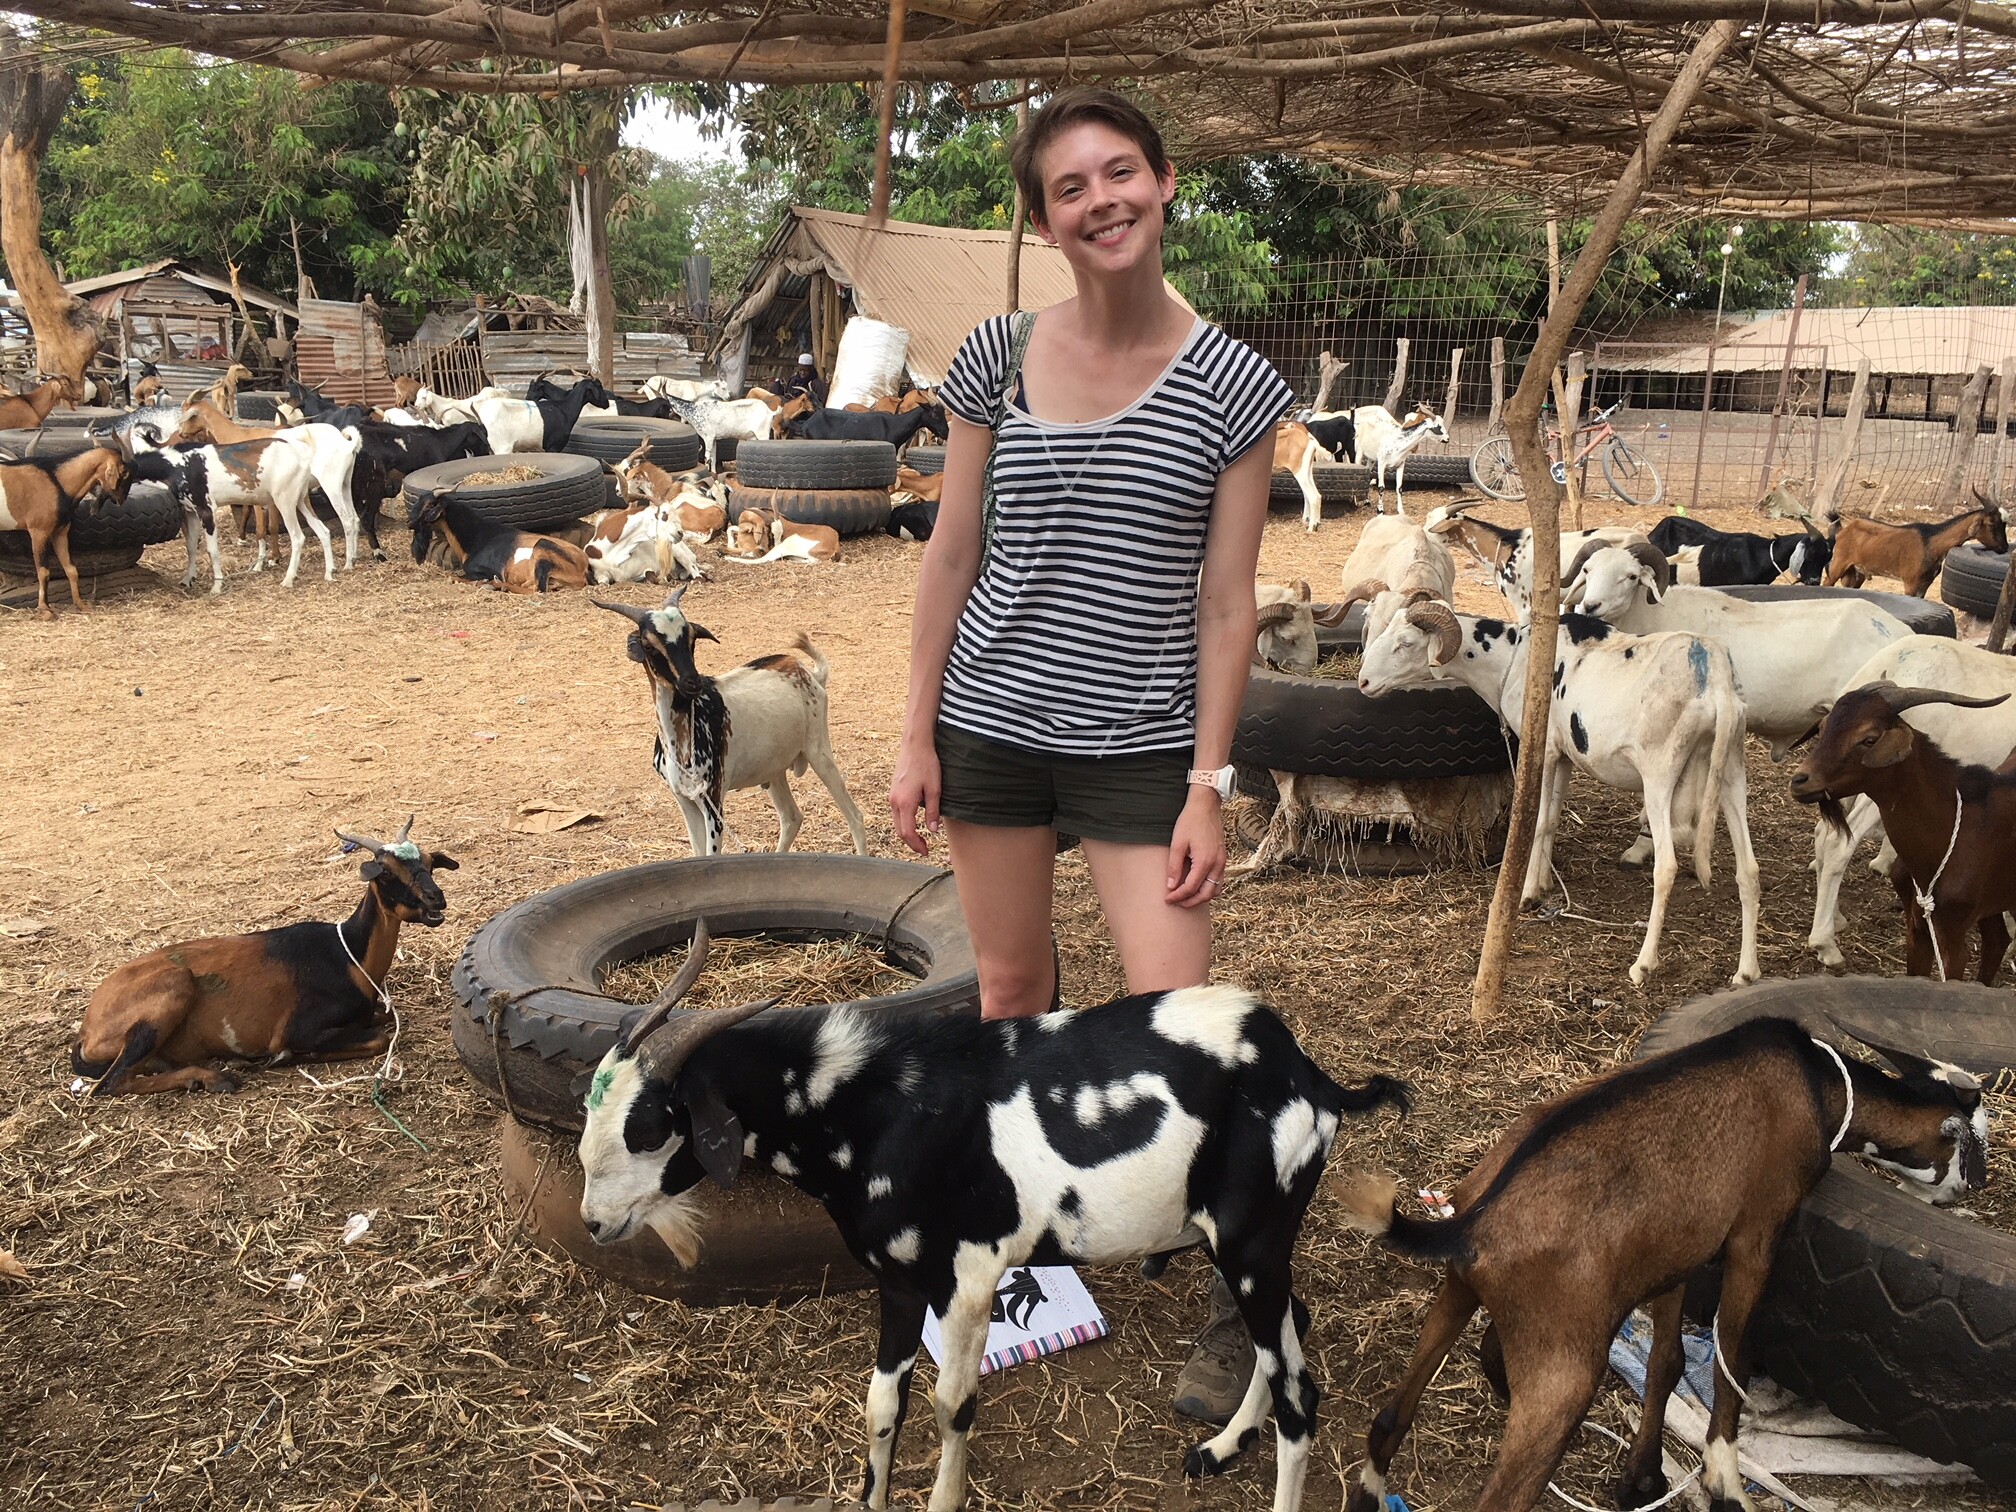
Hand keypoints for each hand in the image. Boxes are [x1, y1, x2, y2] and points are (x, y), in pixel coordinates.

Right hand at [890, 740, 942, 855]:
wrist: (915, 745)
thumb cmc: (927, 764)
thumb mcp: (934, 789)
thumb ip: (933, 812)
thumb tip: (933, 831)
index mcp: (905, 803)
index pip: (908, 833)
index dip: (917, 845)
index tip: (926, 852)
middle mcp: (894, 802)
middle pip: (899, 830)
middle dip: (911, 843)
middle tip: (924, 849)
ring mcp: (892, 796)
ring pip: (896, 822)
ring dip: (907, 833)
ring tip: (920, 838)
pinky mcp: (893, 791)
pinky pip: (896, 812)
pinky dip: (904, 822)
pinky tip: (915, 821)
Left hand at [1165, 788, 1226, 907]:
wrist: (1206, 806)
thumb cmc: (1190, 821)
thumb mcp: (1177, 843)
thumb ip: (1174, 866)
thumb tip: (1170, 886)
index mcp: (1205, 861)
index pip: (1191, 888)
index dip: (1178, 896)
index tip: (1167, 899)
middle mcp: (1217, 864)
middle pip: (1206, 894)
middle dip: (1190, 902)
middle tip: (1175, 902)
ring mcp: (1222, 862)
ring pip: (1215, 890)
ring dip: (1201, 897)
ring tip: (1185, 897)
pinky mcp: (1223, 858)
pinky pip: (1219, 881)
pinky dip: (1209, 888)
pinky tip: (1197, 886)